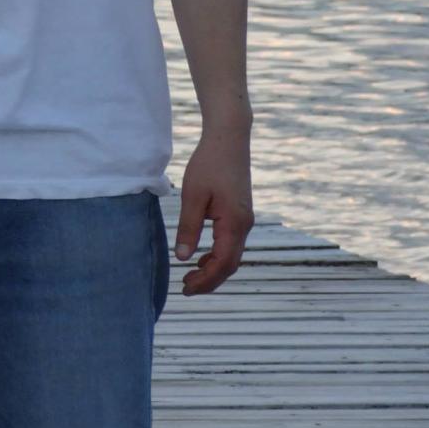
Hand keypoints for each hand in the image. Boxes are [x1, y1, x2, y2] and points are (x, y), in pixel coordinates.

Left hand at [174, 126, 253, 296]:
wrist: (229, 139)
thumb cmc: (208, 164)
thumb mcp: (192, 196)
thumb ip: (188, 228)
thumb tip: (182, 258)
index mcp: (234, 223)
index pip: (222, 264)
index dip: (205, 281)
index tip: (185, 288)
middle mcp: (245, 225)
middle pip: (230, 265)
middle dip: (209, 280)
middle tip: (185, 288)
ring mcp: (245, 220)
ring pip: (232, 255)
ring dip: (213, 269)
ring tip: (190, 276)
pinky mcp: (241, 213)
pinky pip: (232, 243)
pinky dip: (218, 255)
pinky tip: (201, 256)